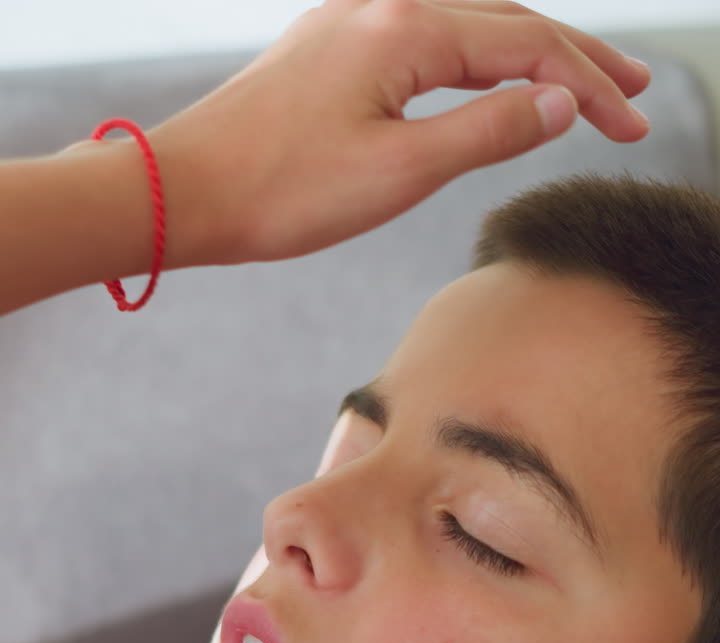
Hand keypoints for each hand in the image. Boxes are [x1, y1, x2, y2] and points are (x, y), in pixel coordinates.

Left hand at [147, 0, 650, 267]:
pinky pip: (426, 43)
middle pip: (507, 22)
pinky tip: (493, 83)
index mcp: (407, 27)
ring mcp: (353, 23)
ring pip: (468, 29)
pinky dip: (477, 64)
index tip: (633, 124)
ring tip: (580, 87)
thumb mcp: (402, 170)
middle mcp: (382, 5)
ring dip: (529, 58)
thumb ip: (489, 130)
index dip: (589, 84)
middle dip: (576, 60)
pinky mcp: (332, 51)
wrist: (186, 192)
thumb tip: (560, 103)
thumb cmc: (282, 191)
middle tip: (635, 94)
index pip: (528, 45)